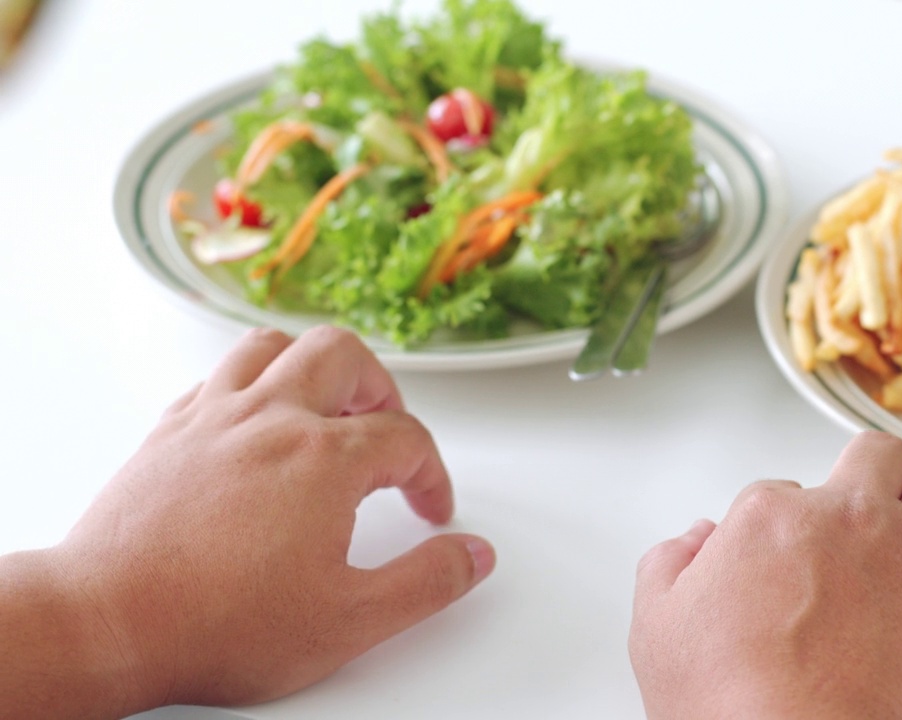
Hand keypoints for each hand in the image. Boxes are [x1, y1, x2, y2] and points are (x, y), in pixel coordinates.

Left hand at [49, 326, 494, 711]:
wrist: (108, 622)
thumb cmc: (215, 623)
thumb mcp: (348, 622)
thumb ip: (424, 584)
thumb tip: (472, 556)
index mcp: (323, 458)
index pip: (405, 440)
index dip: (432, 475)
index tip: (430, 511)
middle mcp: (270, 419)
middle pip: (343, 357)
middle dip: (380, 390)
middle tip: (388, 432)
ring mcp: (213, 417)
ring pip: (273, 345)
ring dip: (313, 365)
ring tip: (329, 404)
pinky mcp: (169, 431)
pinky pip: (220, 376)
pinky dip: (253, 383)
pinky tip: (256, 420)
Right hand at [629, 432, 901, 719]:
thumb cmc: (735, 707)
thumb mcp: (658, 630)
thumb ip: (670, 567)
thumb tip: (695, 540)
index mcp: (773, 518)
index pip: (781, 488)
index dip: (782, 524)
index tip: (784, 557)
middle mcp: (850, 518)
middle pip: (876, 455)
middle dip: (868, 476)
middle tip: (859, 514)